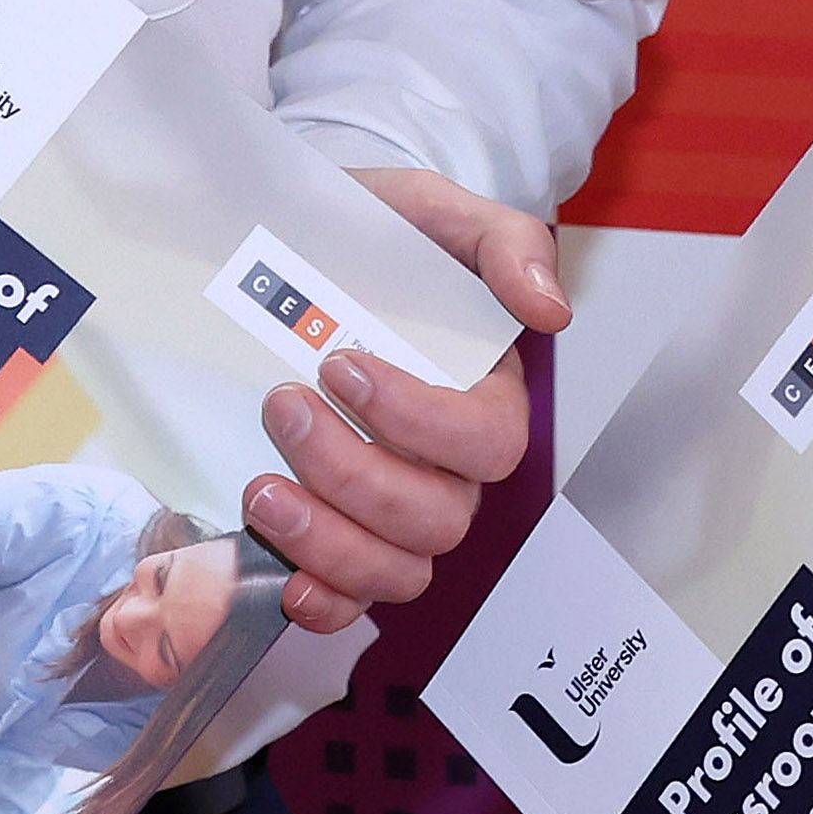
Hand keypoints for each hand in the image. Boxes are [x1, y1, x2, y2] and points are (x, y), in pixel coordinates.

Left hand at [248, 163, 556, 630]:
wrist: (293, 248)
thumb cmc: (376, 237)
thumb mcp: (433, 212)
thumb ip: (506, 242)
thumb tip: (551, 309)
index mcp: (483, 397)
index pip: (488, 442)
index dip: (419, 421)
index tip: (342, 367)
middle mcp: (446, 467)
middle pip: (436, 517)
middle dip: (354, 475)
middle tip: (281, 406)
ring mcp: (391, 506)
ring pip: (395, 569)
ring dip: (329, 543)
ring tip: (261, 491)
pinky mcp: (337, 529)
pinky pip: (350, 598)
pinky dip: (322, 602)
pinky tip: (283, 578)